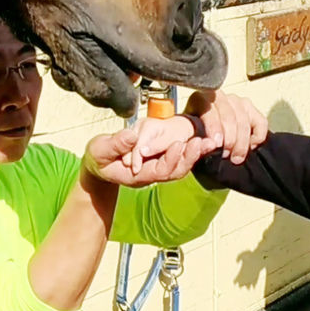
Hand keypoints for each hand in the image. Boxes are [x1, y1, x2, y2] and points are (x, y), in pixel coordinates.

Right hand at [83, 128, 214, 187]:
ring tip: (210, 140)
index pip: (160, 170)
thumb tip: (133, 135)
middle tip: (204, 142)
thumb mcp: (100, 150)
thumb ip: (116, 144)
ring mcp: (157, 166)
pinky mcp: (161, 157)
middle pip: (177, 170)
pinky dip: (192, 148)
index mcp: (139, 174)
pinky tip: (203, 137)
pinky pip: (179, 155)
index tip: (179, 144)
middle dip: (191, 157)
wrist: (100, 165)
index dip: (171, 159)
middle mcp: (152, 173)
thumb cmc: (99, 159)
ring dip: (196, 153)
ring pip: (181, 163)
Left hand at [183, 90, 267, 163]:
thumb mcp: (189, 136)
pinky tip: (250, 147)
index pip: (209, 108)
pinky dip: (258, 137)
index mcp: (199, 99)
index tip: (216, 144)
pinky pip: (260, 122)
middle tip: (227, 155)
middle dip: (230, 138)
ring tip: (236, 157)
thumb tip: (205, 145)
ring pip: (244, 120)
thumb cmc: (196, 137)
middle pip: (229, 115)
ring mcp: (236, 101)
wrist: (205, 136)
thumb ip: (194, 139)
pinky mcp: (250, 108)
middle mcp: (219, 96)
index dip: (214, 126)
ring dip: (242, 142)